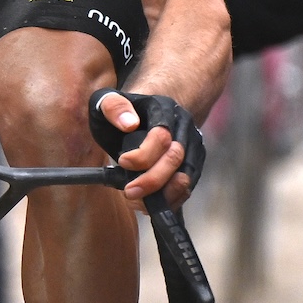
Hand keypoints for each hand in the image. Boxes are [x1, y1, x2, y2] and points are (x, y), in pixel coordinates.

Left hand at [89, 89, 204, 208]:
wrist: (149, 111)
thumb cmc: (124, 111)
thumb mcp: (108, 100)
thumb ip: (113, 107)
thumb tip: (129, 124)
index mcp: (164, 109)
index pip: (161, 136)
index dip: (143, 155)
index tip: (122, 162)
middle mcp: (184, 127)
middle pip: (176, 158)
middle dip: (152, 180)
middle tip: (129, 192)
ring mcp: (192, 146)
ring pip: (185, 177)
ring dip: (162, 195)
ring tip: (137, 202)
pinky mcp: (193, 164)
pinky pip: (186, 188)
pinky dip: (169, 200)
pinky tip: (148, 203)